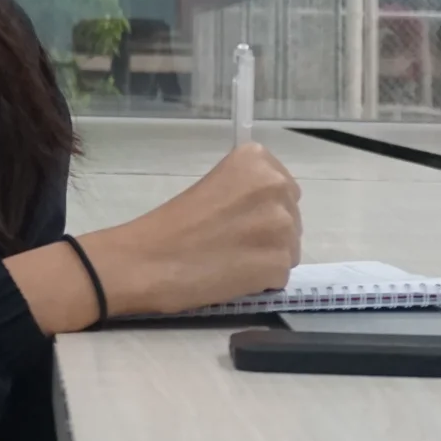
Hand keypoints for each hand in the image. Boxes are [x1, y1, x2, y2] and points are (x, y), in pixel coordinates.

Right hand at [82, 142, 302, 316]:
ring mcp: (281, 225)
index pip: (283, 187)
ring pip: (290, 247)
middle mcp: (275, 186)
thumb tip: (269, 212)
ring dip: (266, 257)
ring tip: (230, 261)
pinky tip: (232, 276)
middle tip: (231, 242)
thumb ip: (247, 190)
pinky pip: (281, 274)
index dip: (262, 207)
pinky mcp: (279, 263)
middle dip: (269, 231)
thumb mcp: (215, 186)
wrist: (149, 260)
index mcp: (256, 160)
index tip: (236, 218)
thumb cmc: (172, 223)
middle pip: (291, 216)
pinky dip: (261, 280)